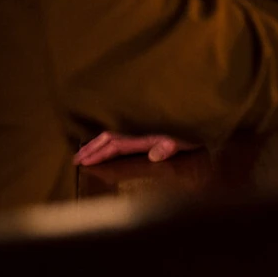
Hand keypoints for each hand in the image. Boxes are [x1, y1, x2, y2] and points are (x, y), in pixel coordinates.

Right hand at [73, 131, 201, 165]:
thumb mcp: (182, 141)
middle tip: (75, 159)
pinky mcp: (146, 130)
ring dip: (97, 143)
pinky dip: (108, 139)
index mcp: (142, 136)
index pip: (113, 144)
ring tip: (83, 151)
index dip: (97, 152)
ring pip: (113, 135)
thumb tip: (154, 154)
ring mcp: (141, 129)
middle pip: (108, 138)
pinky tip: (105, 142)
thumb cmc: (193, 132)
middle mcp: (138, 131)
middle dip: (91, 148)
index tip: (82, 160)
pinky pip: (121, 134)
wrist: (202, 116)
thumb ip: (168, 147)